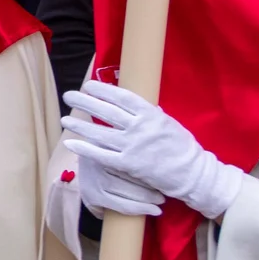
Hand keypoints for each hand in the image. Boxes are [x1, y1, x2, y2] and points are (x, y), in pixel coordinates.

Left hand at [62, 81, 243, 218]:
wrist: (193, 174)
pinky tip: (71, 142)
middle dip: (85, 102)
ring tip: (65, 119)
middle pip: (106, 112)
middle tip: (68, 96)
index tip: (88, 85)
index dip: (103, 90)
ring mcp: (133, 146)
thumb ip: (149, 113)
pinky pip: (102, 155)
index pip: (122, 97)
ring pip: (100, 133)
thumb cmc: (182, 147)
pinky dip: (85, 148)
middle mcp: (140, 128)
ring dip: (80, 125)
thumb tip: (130, 102)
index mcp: (151, 114)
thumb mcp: (168, 123)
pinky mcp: (129, 164)